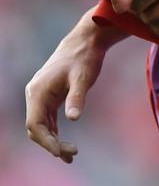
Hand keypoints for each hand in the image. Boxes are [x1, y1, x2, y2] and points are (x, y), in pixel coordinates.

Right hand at [24, 6, 125, 162]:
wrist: (86, 41)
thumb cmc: (84, 57)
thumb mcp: (83, 77)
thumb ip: (77, 97)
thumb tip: (73, 118)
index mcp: (37, 91)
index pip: (35, 124)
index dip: (46, 141)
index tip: (60, 152)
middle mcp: (35, 95)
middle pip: (36, 128)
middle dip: (51, 143)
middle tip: (72, 154)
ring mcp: (41, 95)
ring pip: (42, 125)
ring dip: (53, 140)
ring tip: (71, 154)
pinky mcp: (50, 95)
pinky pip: (48, 119)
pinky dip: (54, 132)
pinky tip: (63, 142)